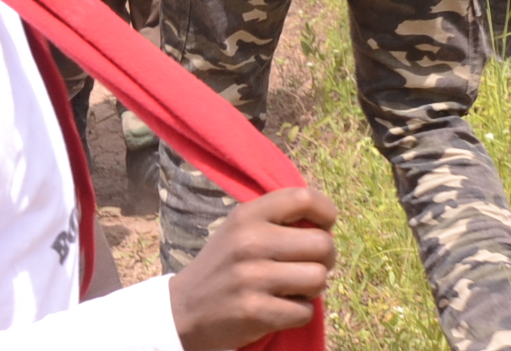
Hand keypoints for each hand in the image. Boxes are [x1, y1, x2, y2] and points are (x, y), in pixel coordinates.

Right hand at [168, 187, 335, 350]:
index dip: (326, 212)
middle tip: (311, 265)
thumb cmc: (225, 264)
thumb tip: (326, 222)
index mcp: (247, 215)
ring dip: (313, 288)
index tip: (325, 225)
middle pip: (322, 244)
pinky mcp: (255, 312)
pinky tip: (281, 307)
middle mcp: (249, 242)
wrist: (184, 309)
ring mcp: (251, 278)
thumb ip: (277, 218)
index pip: (303, 198)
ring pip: (318, 279)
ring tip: (294, 287)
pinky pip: (304, 311)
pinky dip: (299, 312)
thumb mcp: (240, 228)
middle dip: (326, 258)